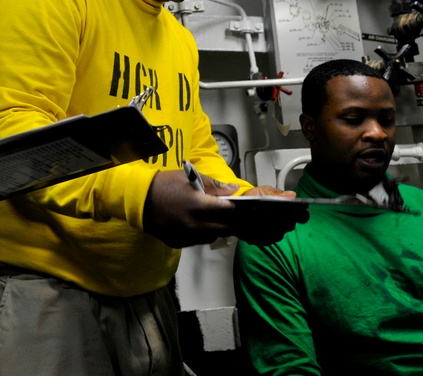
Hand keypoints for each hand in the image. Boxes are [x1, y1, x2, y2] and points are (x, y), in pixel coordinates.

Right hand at [143, 169, 307, 247]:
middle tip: (285, 220)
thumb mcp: (191, 178)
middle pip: (238, 228)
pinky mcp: (185, 244)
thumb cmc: (163, 185)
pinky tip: (236, 228)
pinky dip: (223, 232)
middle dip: (263, 224)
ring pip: (226, 235)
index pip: (240, 213)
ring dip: (245, 229)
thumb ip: (216, 188)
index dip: (264, 212)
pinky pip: (210, 238)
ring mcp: (192, 238)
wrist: (136, 201)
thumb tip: (237, 193)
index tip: (283, 208)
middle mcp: (199, 227)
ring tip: (269, 225)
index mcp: (202, 207)